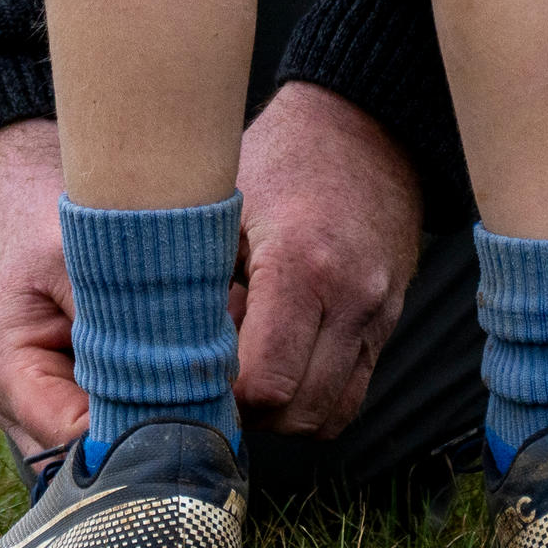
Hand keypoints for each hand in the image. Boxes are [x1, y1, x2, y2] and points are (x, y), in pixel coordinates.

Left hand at [0, 86, 425, 460]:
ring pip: (330, 417)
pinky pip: (353, 395)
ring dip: (284, 415)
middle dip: (249, 415)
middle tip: (210, 383)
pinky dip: (314, 399)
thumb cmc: (279, 159)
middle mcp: (351, 299)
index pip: (264, 384)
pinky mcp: (389, 322)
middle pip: (297, 413)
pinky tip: (281, 367)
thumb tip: (158, 355)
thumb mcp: (220, 205)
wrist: (364, 131)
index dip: (221, 397)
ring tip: (245, 378)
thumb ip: (195, 281)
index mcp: (301, 266)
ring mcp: (378, 315)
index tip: (188, 378)